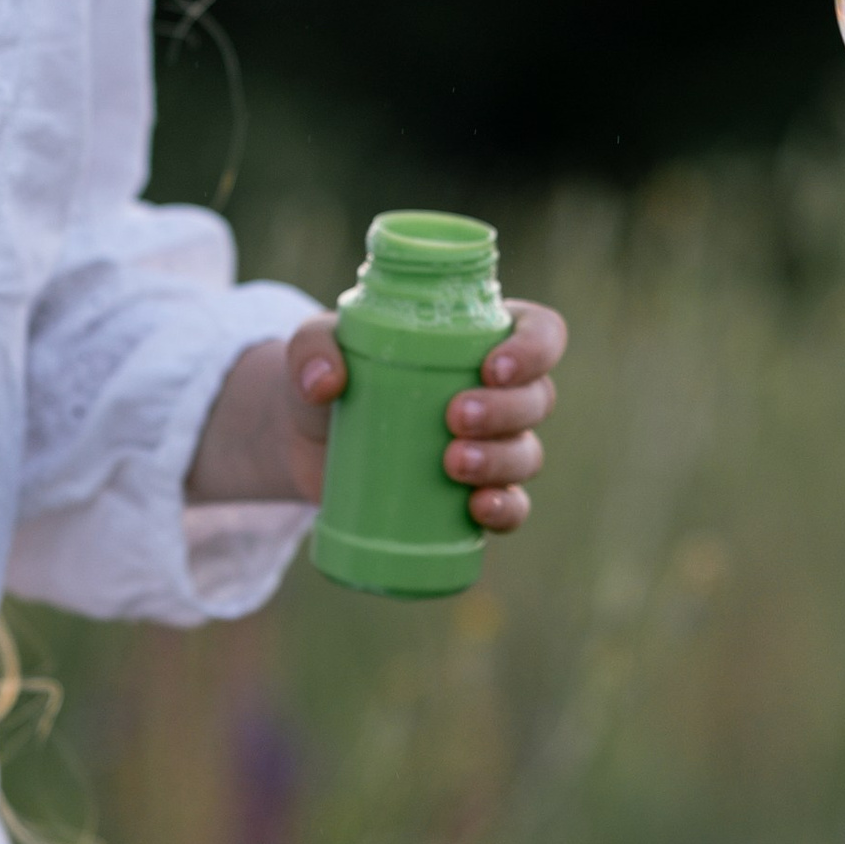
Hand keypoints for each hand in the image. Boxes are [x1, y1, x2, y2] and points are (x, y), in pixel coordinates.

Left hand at [187, 300, 566, 530]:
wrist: (304, 438)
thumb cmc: (327, 370)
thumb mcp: (312, 343)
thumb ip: (312, 347)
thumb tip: (324, 384)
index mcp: (481, 338)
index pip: (540, 332)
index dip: (535, 348)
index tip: (492, 366)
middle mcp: (498, 391)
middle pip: (537, 397)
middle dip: (506, 410)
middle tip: (455, 416)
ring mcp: (490, 446)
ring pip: (526, 453)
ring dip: (501, 460)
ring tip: (452, 464)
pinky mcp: (472, 494)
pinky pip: (512, 506)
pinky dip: (506, 511)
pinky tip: (480, 510)